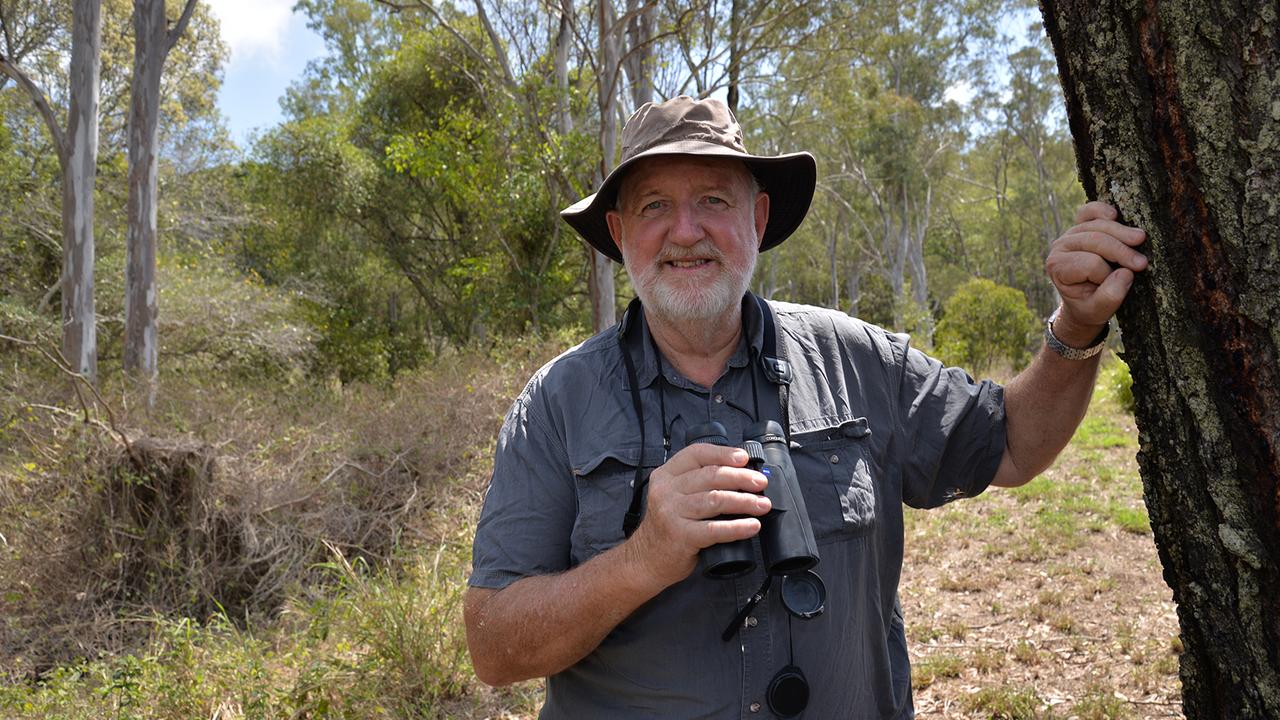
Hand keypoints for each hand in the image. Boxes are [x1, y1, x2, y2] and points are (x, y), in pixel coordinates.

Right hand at [624, 442, 770, 589]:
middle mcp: (666, 491)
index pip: (696, 454)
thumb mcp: (674, 496)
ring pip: (715, 500)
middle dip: (741, 477)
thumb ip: (697, 483)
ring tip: (763, 504)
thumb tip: (740, 474)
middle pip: (710, 476)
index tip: (744, 458)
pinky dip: (737, 527)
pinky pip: (714, 529)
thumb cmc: (668, 525)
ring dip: (744, 501)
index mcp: (666, 475)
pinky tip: (752, 526)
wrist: (646, 558)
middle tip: (761, 483)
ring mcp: (671, 513)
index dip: (723, 453)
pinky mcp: (680, 536)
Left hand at [1045, 201, 1147, 344]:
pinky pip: (1089, 211)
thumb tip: (1126, 273)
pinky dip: (1102, 210)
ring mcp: (1070, 233)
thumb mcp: (1099, 311)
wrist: (1084, 301)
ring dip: (1122, 233)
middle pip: (1094, 240)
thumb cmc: (1090, 305)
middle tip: (1142, 263)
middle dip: (1121, 251)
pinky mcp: (1080, 225)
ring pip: (1098, 225)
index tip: (1117, 286)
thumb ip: (1110, 296)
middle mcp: (1060, 247)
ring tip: (1141, 240)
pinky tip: (1115, 215)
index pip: (1089, 263)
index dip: (1108, 274)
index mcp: (1057, 267)